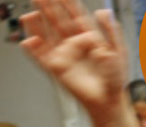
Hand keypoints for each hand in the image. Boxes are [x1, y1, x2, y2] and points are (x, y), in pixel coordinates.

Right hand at [20, 0, 127, 117]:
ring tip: (30, 14)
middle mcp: (74, 45)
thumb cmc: (116, 78)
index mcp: (89, 38)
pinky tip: (27, 39)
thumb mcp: (118, 49)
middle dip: (49, 9)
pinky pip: (41, 57)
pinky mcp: (57, 69)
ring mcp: (64, 56)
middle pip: (58, 22)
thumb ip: (110, 30)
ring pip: (47, 37)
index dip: (68, 4)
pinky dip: (33, 50)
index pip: (75, 16)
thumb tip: (101, 11)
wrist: (109, 99)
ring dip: (37, 26)